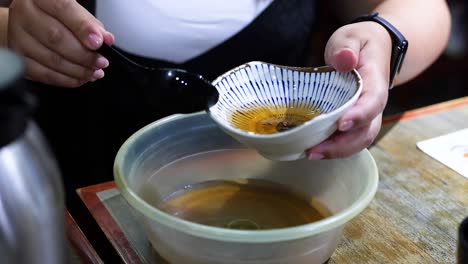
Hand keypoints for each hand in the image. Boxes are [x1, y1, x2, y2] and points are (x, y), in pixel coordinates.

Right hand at [8, 0, 113, 86]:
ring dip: (78, 70)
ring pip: (51, 59)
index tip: (99, 42)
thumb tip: (106, 39)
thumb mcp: (75, 13)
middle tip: (101, 62)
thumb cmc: (55, 17)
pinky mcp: (19, 58)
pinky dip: (66, 79)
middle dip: (84, 54)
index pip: (63, 9)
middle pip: (56, 37)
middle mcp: (25, 14)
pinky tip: (80, 78)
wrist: (27, 24)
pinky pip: (44, 74)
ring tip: (94, 72)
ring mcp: (18, 36)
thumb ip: (90, 24)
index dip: (83, 27)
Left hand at [306, 21, 391, 159]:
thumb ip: (347, 46)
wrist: (371, 49)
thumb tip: (343, 59)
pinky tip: (311, 149)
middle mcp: (374, 103)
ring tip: (310, 154)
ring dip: (335, 151)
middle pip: (366, 131)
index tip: (341, 124)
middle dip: (342, 145)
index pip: (374, 100)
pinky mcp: (353, 121)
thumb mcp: (351, 36)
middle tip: (314, 150)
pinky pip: (347, 139)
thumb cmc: (359, 43)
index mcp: (375, 80)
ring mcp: (365, 115)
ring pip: (358, 140)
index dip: (360, 115)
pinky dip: (332, 148)